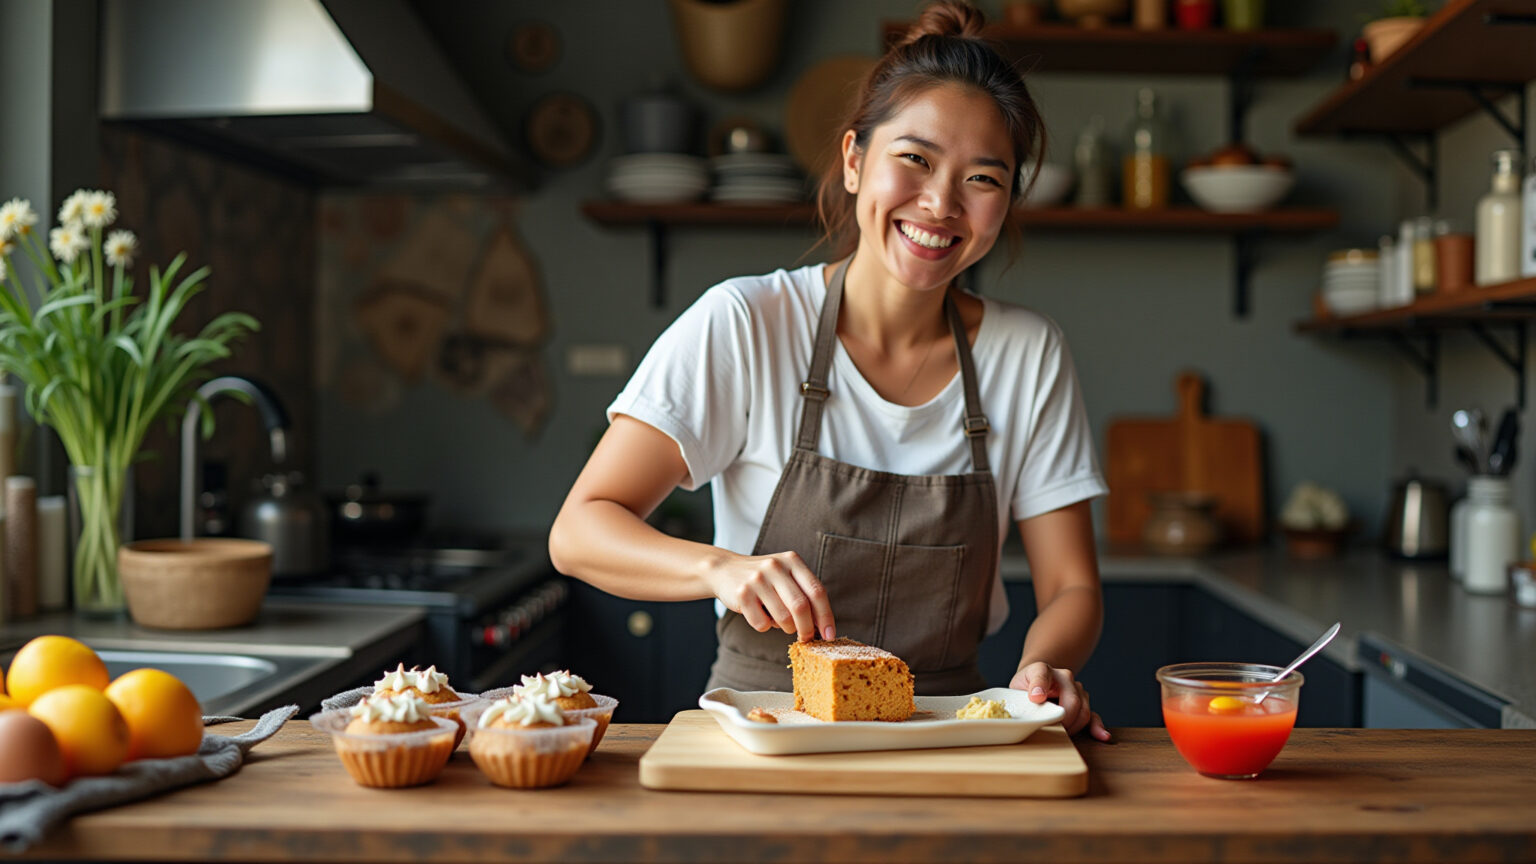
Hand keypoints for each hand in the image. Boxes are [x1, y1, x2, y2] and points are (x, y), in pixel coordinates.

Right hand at [702, 550, 835, 641]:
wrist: (725, 570)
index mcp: (792, 561)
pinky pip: (762, 624)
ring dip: (784, 627)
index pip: (817, 591)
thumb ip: (805, 595)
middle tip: (806, 638)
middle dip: (807, 629)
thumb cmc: (764, 580)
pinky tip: (758, 614)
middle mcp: (775, 566)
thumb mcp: (786, 577)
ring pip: (783, 618)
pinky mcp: (742, 593)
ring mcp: (757, 579)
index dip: (826, 616)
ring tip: (776, 618)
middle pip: (801, 607)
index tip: (829, 635)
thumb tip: (824, 628)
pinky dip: (765, 626)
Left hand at [1010, 662, 1110, 741]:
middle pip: (1072, 701)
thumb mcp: (1018, 684)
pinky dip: (1097, 727)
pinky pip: (1093, 716)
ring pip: (1083, 711)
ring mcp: (1077, 690)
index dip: (1040, 686)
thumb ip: (1026, 690)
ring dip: (1073, 727)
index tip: (1036, 698)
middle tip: (1050, 730)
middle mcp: (1065, 678)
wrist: (1037, 683)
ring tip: (1062, 734)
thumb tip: (1037, 697)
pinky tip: (1102, 736)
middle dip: (1063, 720)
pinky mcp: (1084, 704)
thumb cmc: (1027, 686)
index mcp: (1044, 670)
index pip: (1042, 675)